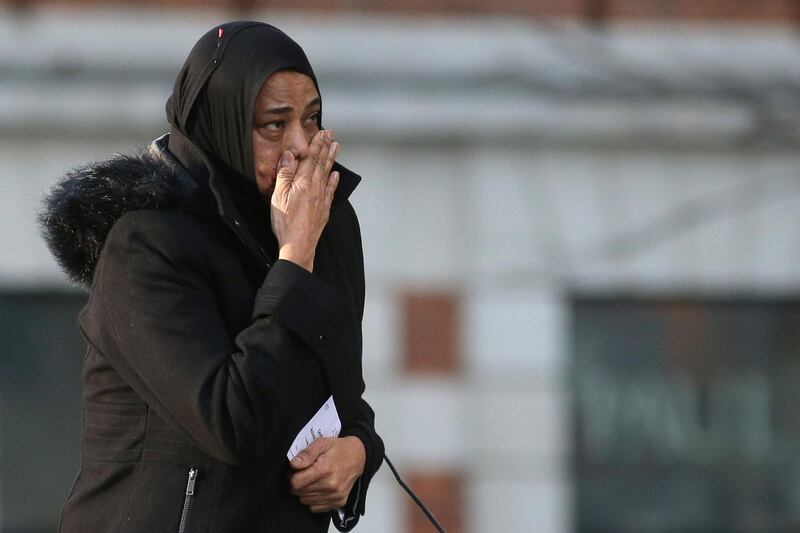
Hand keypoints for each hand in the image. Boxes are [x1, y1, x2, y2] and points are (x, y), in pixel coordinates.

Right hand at [270, 129, 339, 270]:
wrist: (298, 245)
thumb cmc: (285, 222)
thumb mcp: (278, 196)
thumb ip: (285, 174)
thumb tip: (290, 155)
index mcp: (303, 183)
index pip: (311, 158)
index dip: (317, 144)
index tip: (322, 132)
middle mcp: (315, 188)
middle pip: (321, 163)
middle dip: (326, 147)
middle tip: (332, 135)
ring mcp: (321, 199)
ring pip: (328, 174)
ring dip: (331, 160)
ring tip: (336, 147)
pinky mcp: (323, 210)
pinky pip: (330, 191)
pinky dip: (334, 181)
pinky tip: (336, 175)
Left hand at [288, 436, 365, 512]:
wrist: (359, 456)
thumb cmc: (339, 449)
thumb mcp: (322, 443)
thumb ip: (306, 454)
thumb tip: (293, 464)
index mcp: (325, 470)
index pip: (296, 483)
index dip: (291, 476)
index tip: (295, 470)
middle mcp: (331, 486)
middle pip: (299, 493)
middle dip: (297, 483)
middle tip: (303, 473)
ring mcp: (335, 496)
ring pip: (305, 501)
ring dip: (304, 491)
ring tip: (312, 479)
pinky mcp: (338, 502)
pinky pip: (315, 508)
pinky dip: (313, 499)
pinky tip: (318, 487)